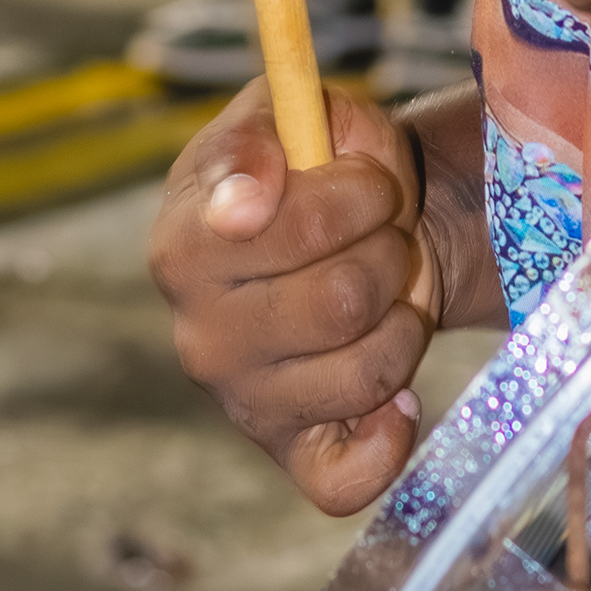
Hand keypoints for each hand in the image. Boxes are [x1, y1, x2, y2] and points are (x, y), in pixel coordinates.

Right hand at [149, 77, 436, 515]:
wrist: (357, 226)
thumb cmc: (318, 164)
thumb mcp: (297, 112)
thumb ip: (265, 132)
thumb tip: (241, 204)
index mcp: (184, 244)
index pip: (296, 228)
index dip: (359, 196)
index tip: (367, 183)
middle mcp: (200, 336)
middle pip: (344, 299)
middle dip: (391, 249)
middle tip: (384, 232)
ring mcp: (242, 400)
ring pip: (366, 371)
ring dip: (405, 318)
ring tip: (389, 290)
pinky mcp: (289, 450)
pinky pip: (344, 479)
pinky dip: (389, 437)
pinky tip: (399, 395)